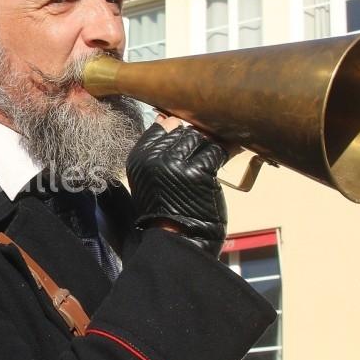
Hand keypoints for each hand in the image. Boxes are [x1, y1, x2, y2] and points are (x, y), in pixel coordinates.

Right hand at [126, 121, 227, 255]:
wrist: (178, 242)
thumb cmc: (166, 213)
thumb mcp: (149, 180)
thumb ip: (154, 152)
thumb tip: (165, 118)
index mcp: (137, 160)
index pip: (160, 127)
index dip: (177, 133)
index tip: (186, 144)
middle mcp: (152, 159)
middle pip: (181, 130)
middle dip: (195, 140)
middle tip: (201, 154)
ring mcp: (175, 164)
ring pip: (199, 138)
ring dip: (208, 146)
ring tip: (211, 159)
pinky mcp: (198, 172)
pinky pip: (214, 151)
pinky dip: (222, 154)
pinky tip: (222, 161)